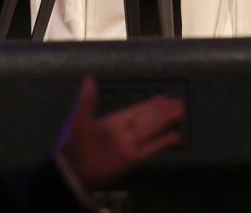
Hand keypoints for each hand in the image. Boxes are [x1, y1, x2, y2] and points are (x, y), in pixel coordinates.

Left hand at [59, 76, 183, 191]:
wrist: (68, 172)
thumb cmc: (71, 144)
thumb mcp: (78, 118)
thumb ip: (87, 100)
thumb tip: (89, 79)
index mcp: (112, 122)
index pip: (136, 110)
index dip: (150, 104)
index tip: (164, 97)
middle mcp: (123, 133)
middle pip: (148, 120)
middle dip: (164, 111)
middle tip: (180, 103)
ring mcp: (128, 146)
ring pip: (152, 131)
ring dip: (166, 122)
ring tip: (181, 113)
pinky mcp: (130, 160)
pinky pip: (150, 150)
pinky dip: (162, 143)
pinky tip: (175, 137)